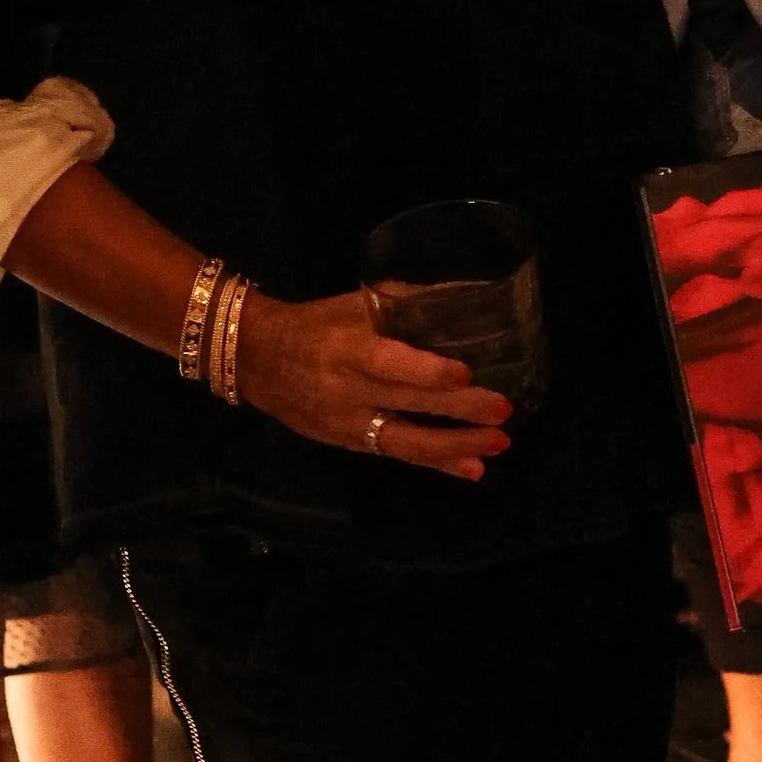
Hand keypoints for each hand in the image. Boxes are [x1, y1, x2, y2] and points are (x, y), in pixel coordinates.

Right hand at [232, 289, 513, 480]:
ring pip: (405, 440)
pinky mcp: (349, 443)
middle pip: (407, 403)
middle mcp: (347, 390)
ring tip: (497, 445)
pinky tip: (471, 469)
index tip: (467, 373)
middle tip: (504, 411)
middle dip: (459, 410)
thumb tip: (468, 292)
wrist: (256, 359)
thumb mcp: (355, 304)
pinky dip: (435, 463)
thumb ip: (405, 301)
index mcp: (347, 349)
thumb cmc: (315, 323)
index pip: (389, 363)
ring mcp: (347, 423)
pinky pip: (397, 454)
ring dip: (455, 447)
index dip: (428, 371)